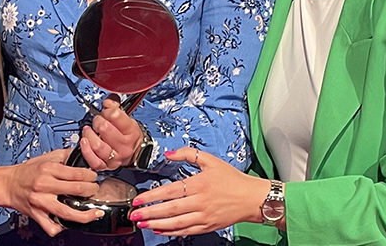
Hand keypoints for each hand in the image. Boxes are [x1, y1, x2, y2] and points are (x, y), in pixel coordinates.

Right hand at [5, 148, 102, 236]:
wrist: (8, 184)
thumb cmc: (27, 171)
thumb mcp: (46, 157)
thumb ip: (65, 155)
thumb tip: (83, 153)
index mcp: (48, 169)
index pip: (78, 173)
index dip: (91, 176)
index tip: (94, 177)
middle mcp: (44, 185)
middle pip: (77, 190)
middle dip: (92, 190)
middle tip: (95, 190)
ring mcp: (40, 201)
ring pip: (67, 212)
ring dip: (85, 214)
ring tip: (95, 213)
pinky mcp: (36, 214)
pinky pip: (51, 226)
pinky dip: (61, 227)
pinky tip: (68, 223)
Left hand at [79, 98, 144, 170]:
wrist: (135, 153)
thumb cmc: (129, 135)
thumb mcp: (128, 119)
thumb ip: (116, 107)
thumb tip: (107, 102)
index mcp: (131, 131)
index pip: (115, 115)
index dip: (107, 110)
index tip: (106, 112)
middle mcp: (124, 145)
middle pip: (104, 128)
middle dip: (97, 121)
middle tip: (98, 121)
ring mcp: (115, 157)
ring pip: (98, 145)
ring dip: (89, 135)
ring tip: (88, 131)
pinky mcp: (106, 166)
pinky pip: (94, 161)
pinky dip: (86, 151)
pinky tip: (84, 143)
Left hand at [129, 147, 271, 235]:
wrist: (252, 198)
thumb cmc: (232, 179)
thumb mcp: (211, 160)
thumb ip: (187, 154)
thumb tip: (168, 153)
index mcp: (199, 184)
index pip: (170, 191)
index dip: (152, 196)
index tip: (138, 200)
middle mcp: (200, 201)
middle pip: (170, 209)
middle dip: (150, 213)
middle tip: (133, 215)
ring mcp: (204, 216)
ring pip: (176, 223)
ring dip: (157, 224)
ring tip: (142, 224)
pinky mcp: (208, 226)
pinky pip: (186, 231)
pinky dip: (171, 232)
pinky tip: (159, 230)